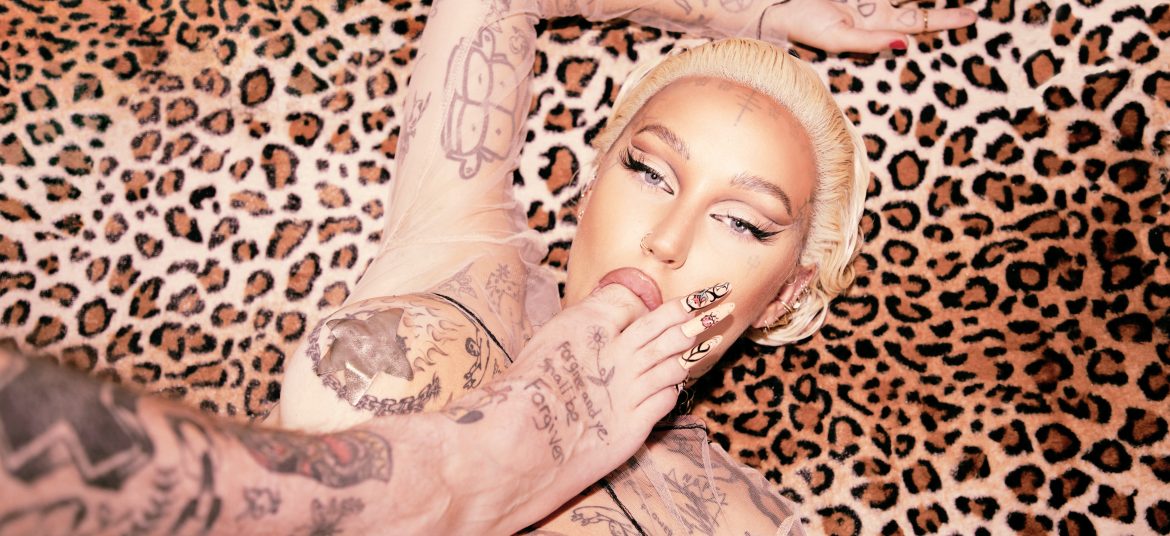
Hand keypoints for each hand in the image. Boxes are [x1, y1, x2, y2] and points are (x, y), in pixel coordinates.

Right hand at [461, 281, 732, 528]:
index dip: (668, 303)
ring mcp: (629, 392)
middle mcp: (617, 357)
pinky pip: (665, 399)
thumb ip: (583, 325)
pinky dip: (674, 387)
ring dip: (696, 347)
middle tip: (720, 301)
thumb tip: (612, 310)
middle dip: (697, 314)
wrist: (519, 442)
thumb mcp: (547, 341)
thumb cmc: (521, 392)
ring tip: (713, 336)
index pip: (639, 308)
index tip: (691, 296)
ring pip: (673, 363)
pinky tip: (679, 381)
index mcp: (591, 329)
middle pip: (667, 330)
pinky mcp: (634, 426)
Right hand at [761, 0, 978, 53]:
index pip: (916, 25)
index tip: (970, 18)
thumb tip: (905, 45)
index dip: (943, 21)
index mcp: (874, 28)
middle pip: (918, 11)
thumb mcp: (838, 38)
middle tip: (972, 14)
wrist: (778, 6)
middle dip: (944, 13)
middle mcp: (876, 11)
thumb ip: (870, 42)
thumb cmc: (803, 25)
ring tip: (961, 2)